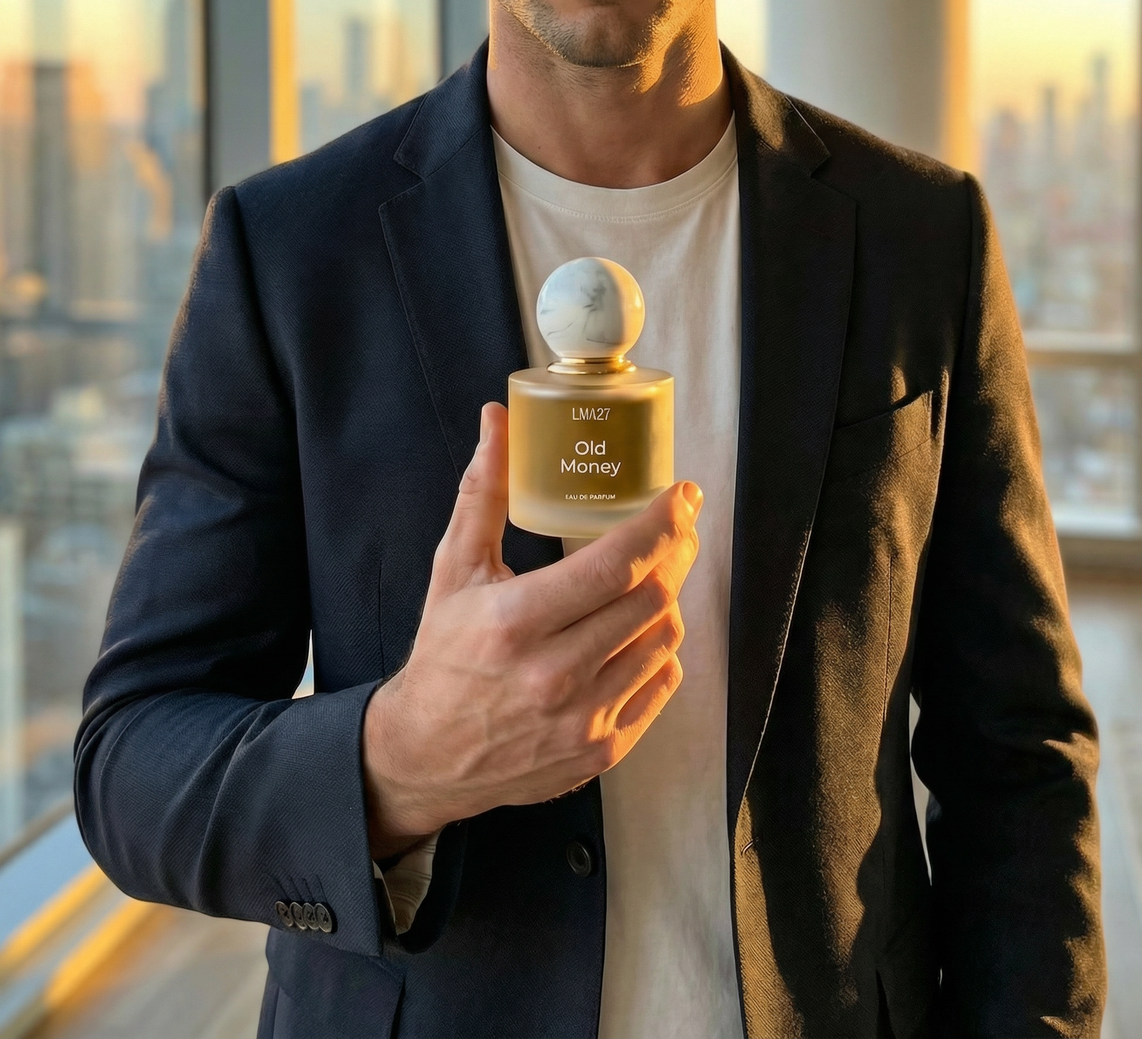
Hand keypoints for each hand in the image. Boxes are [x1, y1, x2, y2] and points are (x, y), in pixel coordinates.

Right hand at [363, 401, 701, 858]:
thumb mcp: (453, 568)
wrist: (424, 756)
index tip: (682, 495)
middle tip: (678, 527)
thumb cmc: (443, 654)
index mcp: (516, 621)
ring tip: (648, 579)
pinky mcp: (602, 751)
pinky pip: (662, 685)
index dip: (661, 522)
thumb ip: (483, 492)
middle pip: (652, 598)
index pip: (616, 563)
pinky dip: (661, 650)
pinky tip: (637, 633)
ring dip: (667, 600)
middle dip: (676, 552)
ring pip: (666, 640)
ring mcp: (584, 719)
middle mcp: (556, 675)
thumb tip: (498, 419)